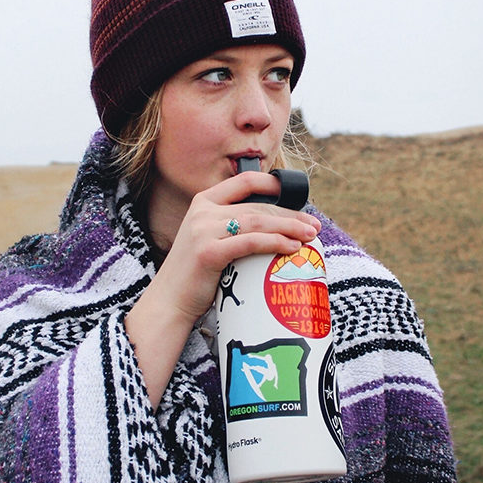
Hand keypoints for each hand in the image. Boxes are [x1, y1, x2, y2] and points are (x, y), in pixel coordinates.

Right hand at [159, 170, 320, 320]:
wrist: (169, 301)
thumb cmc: (196, 273)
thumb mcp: (210, 239)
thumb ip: (232, 226)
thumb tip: (275, 225)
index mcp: (203, 202)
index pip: (245, 181)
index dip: (273, 184)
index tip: (298, 195)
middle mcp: (202, 211)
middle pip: (257, 206)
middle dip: (290, 215)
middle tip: (313, 226)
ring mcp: (203, 230)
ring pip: (257, 222)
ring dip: (288, 228)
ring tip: (309, 237)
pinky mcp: (208, 252)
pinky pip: (249, 242)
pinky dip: (274, 243)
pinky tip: (291, 248)